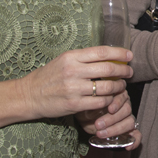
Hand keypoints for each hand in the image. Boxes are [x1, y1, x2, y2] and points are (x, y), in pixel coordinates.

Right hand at [18, 46, 132, 119]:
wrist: (28, 95)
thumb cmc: (48, 76)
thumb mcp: (63, 60)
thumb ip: (83, 58)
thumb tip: (107, 56)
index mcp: (71, 57)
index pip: (101, 52)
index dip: (119, 53)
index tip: (129, 55)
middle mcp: (73, 71)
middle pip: (108, 69)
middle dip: (123, 71)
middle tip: (129, 72)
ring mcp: (73, 89)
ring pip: (106, 87)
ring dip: (118, 87)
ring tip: (121, 86)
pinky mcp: (74, 104)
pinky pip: (99, 102)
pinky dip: (109, 100)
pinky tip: (110, 99)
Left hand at [78, 90, 142, 149]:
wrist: (85, 119)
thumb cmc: (86, 110)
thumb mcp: (86, 105)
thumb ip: (92, 105)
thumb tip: (94, 109)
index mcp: (117, 95)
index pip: (123, 97)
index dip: (118, 103)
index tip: (109, 109)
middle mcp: (125, 105)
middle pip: (127, 110)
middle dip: (112, 119)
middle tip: (98, 125)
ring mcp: (128, 118)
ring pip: (130, 122)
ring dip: (116, 129)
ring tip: (100, 134)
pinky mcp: (129, 130)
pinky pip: (136, 135)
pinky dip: (135, 141)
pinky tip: (128, 147)